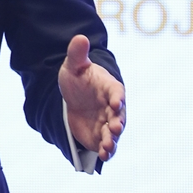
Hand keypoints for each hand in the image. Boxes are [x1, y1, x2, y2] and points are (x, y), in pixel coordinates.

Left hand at [58, 34, 125, 161]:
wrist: (72, 97)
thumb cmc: (78, 78)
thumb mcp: (74, 65)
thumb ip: (78, 53)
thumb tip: (81, 37)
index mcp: (110, 87)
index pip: (117, 92)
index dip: (117, 97)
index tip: (116, 102)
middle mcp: (113, 107)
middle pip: (119, 116)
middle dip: (118, 122)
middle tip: (115, 128)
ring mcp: (108, 123)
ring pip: (113, 134)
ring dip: (112, 140)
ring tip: (107, 147)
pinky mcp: (100, 136)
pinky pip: (106, 145)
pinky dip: (106, 151)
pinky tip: (102, 156)